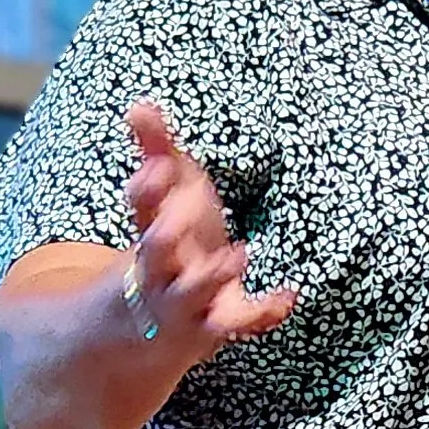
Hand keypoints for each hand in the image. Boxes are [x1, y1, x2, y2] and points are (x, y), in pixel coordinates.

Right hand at [124, 99, 295, 370]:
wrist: (157, 319)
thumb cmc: (171, 241)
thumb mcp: (168, 195)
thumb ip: (157, 150)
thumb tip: (140, 105)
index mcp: (151, 230)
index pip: (141, 208)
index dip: (147, 190)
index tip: (156, 169)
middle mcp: (161, 268)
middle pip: (155, 254)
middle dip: (162, 239)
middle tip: (176, 221)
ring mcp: (187, 299)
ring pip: (193, 292)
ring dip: (213, 275)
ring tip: (239, 254)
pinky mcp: (217, 323)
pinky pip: (238, 322)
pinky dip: (263, 311)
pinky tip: (289, 296)